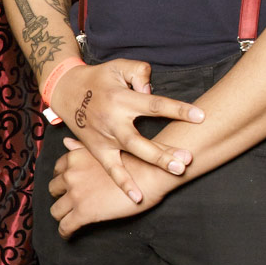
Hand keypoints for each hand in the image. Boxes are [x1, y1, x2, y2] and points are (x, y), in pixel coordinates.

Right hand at [48, 58, 203, 200]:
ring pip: (132, 155)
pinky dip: (123, 183)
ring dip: (153, 164)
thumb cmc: (98, 78)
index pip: (154, 105)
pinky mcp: (97, 150)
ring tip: (176, 172)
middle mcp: (113, 121)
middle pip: (142, 139)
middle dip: (164, 150)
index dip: (178, 110)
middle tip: (186, 158)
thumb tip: (151, 90)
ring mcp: (105, 138)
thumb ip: (139, 72)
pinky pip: (111, 169)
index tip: (200, 116)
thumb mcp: (118, 66)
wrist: (66, 91)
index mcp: (121, 99)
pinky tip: (137, 198)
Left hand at [48, 138, 171, 237]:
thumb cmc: (134, 160)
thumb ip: (81, 148)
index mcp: (75, 158)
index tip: (69, 187)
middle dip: (60, 197)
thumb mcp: (103, 149)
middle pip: (53, 190)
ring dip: (62, 215)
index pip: (57, 171)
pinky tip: (70, 235)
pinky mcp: (84, 212)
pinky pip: (65, 227)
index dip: (62, 181)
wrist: (149, 174)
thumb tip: (66, 141)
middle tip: (72, 203)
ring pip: (55, 210)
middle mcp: (71, 175)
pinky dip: (65, 233)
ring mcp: (76, 194)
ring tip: (70, 220)